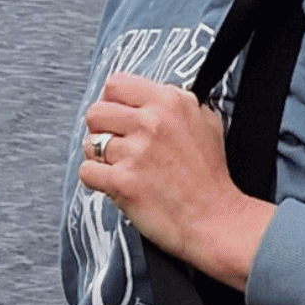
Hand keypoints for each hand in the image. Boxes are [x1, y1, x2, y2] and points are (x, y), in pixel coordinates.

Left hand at [79, 74, 274, 290]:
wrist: (216, 220)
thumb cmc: (211, 177)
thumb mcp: (207, 123)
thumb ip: (178, 104)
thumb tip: (151, 98)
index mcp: (170, 101)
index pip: (115, 84)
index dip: (113, 104)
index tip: (121, 122)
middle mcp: (152, 121)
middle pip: (95, 112)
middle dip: (102, 131)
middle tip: (120, 150)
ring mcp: (137, 152)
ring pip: (90, 144)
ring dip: (102, 159)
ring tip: (125, 171)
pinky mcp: (124, 181)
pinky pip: (87, 172)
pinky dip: (98, 182)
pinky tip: (118, 187)